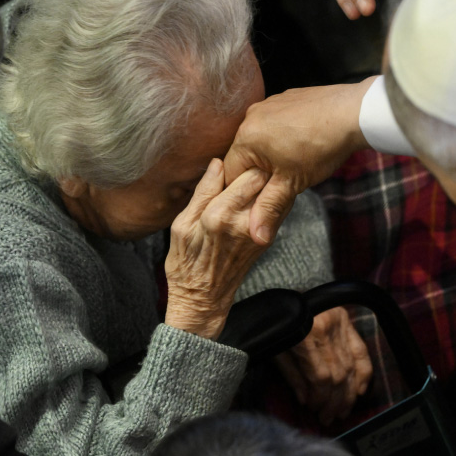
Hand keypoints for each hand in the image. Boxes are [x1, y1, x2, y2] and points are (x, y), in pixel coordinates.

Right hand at [164, 160, 269, 338]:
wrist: (204, 297)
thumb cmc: (186, 261)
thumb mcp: (181, 224)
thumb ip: (203, 192)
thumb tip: (217, 163)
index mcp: (219, 215)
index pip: (248, 173)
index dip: (246, 160)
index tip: (240, 157)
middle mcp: (244, 223)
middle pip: (266, 180)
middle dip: (259, 168)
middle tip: (249, 165)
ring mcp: (259, 232)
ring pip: (274, 192)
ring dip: (266, 184)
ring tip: (252, 181)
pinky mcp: (267, 239)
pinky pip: (275, 209)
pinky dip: (268, 199)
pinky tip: (255, 199)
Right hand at [223, 77, 375, 245]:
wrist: (352, 113)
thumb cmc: (320, 147)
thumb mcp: (292, 183)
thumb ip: (269, 208)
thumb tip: (256, 237)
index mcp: (245, 137)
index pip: (230, 173)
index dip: (245, 191)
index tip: (264, 197)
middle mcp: (251, 117)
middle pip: (244, 155)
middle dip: (260, 172)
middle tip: (284, 182)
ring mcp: (268, 105)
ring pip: (260, 139)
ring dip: (272, 154)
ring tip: (297, 162)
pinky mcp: (285, 99)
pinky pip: (275, 123)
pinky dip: (283, 136)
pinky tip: (303, 144)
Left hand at [274, 307, 372, 424]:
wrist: (282, 292)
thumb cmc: (274, 323)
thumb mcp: (276, 350)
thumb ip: (292, 376)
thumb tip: (305, 401)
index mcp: (305, 334)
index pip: (320, 375)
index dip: (320, 397)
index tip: (314, 409)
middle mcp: (327, 327)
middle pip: (338, 374)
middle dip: (335, 401)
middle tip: (329, 418)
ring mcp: (339, 322)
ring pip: (351, 366)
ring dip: (348, 394)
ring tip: (342, 412)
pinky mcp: (347, 320)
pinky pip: (361, 350)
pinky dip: (363, 372)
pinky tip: (360, 392)